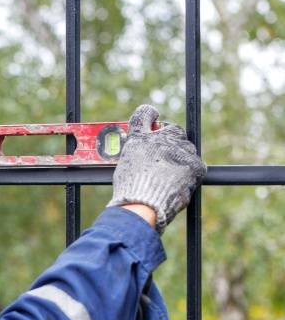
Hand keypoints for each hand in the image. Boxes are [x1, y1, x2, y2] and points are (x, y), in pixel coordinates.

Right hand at [107, 105, 206, 233]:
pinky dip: (190, 173)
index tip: (154, 123)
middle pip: (172, 131)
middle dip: (170, 141)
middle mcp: (160, 138)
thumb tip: (142, 147)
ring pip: (186, 148)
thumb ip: (134, 149)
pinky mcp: (195, 165)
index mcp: (140, 137)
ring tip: (169, 176)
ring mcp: (179, 150)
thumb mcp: (123, 164)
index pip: (145, 115)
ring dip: (181, 158)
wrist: (144, 204)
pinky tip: (178, 183)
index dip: (150, 119)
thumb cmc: (130, 187)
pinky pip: (196, 165)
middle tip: (163, 158)